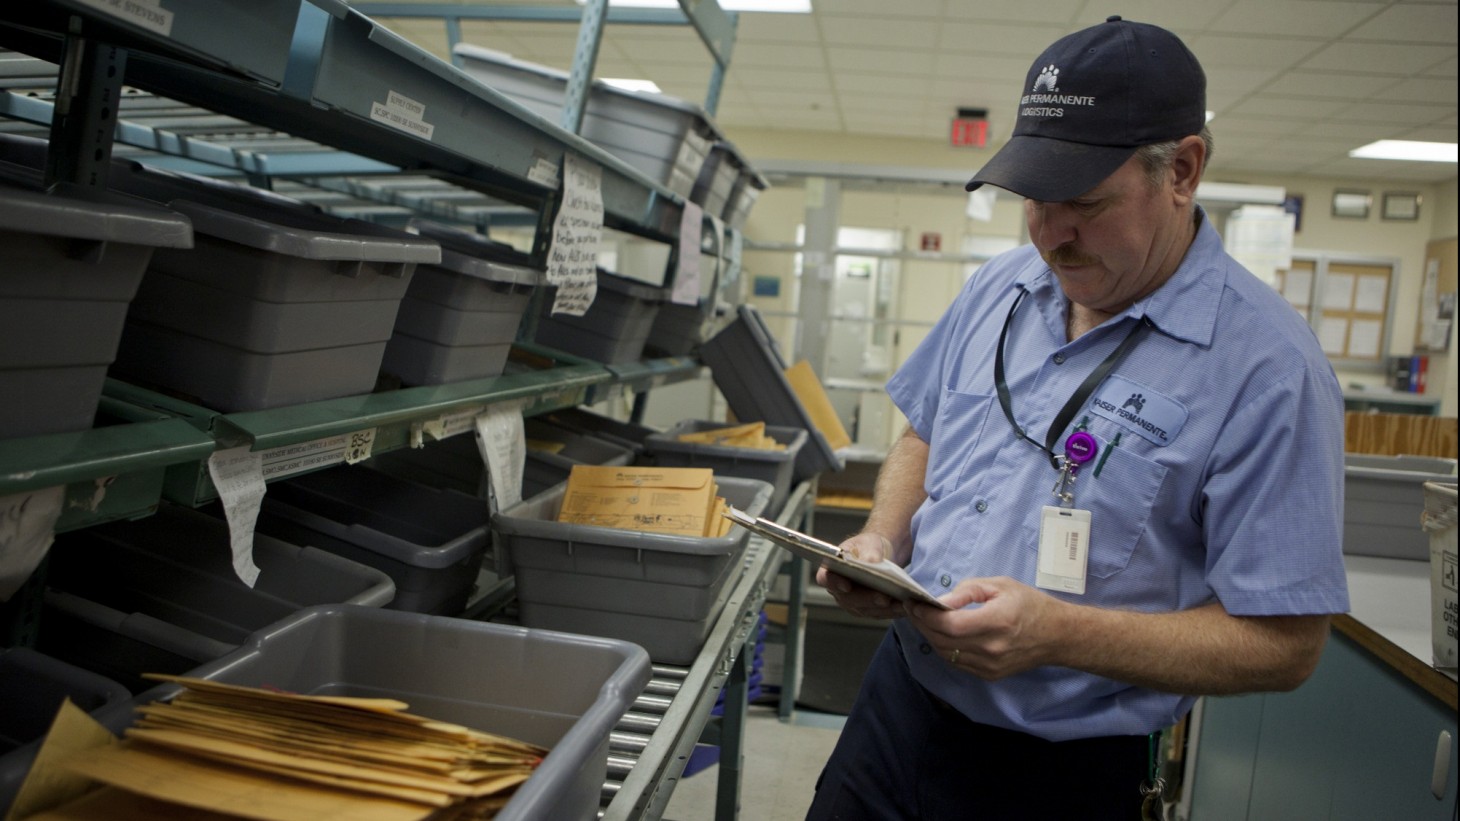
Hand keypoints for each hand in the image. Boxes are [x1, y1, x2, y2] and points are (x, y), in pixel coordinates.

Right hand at [815, 532, 907, 619]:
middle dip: (867, 599)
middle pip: (848, 599)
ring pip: (865, 610)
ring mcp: (853, 603)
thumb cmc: (868, 546)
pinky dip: (893, 611)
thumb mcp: (868, 542)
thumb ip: (868, 552)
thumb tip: (872, 562)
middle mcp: (839, 591)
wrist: (879, 554)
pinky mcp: (868, 610)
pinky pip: (879, 614)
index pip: (826, 578)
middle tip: (883, 597)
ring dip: (883, 609)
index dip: (834, 583)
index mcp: (832, 570)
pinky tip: (906, 606)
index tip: (846, 585)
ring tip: (900, 603)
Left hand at [906, 576, 1067, 679]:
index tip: (914, 603)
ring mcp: (990, 666)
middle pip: (942, 640)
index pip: (950, 624)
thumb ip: (968, 591)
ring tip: (924, 620)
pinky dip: (944, 648)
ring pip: (946, 654)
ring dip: (930, 637)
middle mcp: (992, 648)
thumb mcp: (1001, 585)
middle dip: (922, 624)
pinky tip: (941, 634)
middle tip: (913, 609)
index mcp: (997, 621)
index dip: (926, 615)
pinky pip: (957, 663)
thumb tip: (940, 600)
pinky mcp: (990, 675)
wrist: (1057, 636)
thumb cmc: (1029, 605)